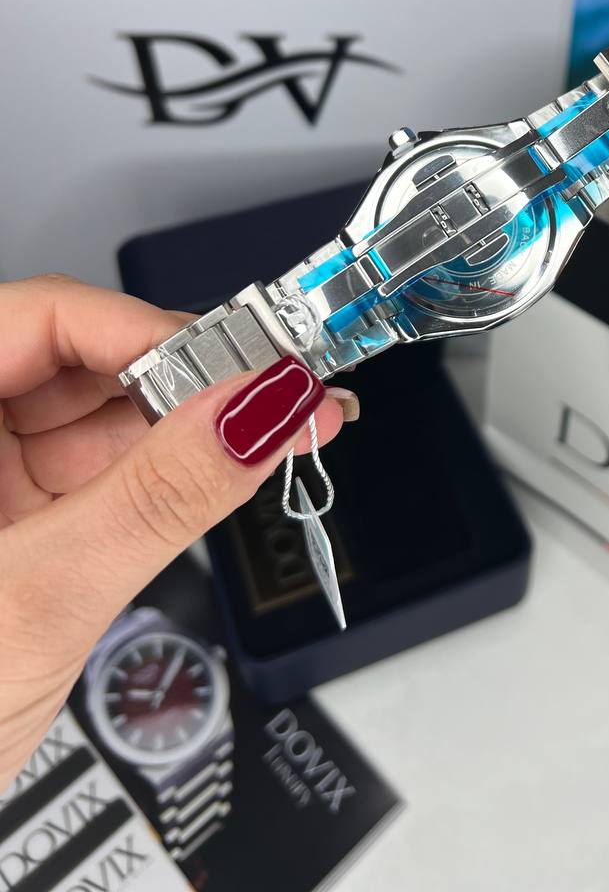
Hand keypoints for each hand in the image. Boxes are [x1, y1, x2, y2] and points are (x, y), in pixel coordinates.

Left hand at [0, 275, 344, 790]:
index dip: (150, 329)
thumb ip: (163, 496)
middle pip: (75, 357)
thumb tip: (262, 409)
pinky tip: (216, 472)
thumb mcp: (46, 600)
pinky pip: (95, 465)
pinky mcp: (10, 515)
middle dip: (182, 378)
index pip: (43, 317)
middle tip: (273, 398)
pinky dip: (159, 470)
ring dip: (182, 425)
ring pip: (93, 411)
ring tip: (265, 434)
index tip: (246, 364)